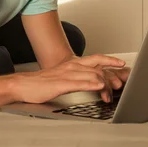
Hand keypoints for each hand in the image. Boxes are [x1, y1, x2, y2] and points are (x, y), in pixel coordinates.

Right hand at [10, 54, 126, 103]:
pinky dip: (91, 84)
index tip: (122, 65)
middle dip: (112, 73)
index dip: (111, 61)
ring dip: (105, 82)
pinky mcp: (61, 84)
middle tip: (122, 82)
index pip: (97, 59)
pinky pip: (79, 83)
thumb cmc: (44, 82)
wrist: (24, 84)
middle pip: (98, 66)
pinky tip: (98, 87)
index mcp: (74, 63)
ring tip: (115, 87)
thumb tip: (95, 81)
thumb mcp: (66, 77)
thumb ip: (80, 77)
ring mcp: (67, 74)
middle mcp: (72, 66)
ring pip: (91, 75)